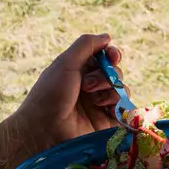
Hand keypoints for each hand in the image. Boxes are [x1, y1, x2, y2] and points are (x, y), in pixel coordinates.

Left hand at [11, 33, 122, 151]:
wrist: (43, 130)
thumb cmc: (50, 95)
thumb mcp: (65, 63)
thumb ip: (86, 45)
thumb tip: (107, 37)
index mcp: (79, 71)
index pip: (104, 58)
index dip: (112, 55)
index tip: (113, 56)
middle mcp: (90, 88)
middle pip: (115, 73)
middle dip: (107, 75)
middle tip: (87, 85)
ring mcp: (99, 106)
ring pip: (122, 91)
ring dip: (111, 91)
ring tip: (94, 101)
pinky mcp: (106, 124)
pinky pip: (124, 112)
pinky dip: (121, 108)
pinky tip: (107, 109)